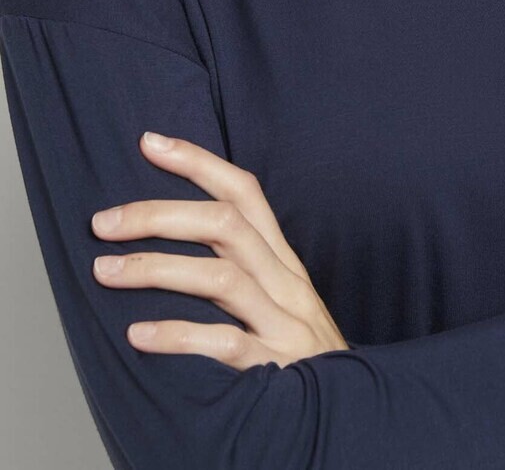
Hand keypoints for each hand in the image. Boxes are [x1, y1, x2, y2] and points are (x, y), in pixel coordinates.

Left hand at [90, 131, 349, 368]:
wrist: (348, 414)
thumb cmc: (299, 357)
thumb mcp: (278, 301)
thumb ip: (239, 270)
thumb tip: (168, 241)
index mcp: (283, 261)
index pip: (245, 193)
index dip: (198, 163)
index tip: (150, 143)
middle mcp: (286, 283)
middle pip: (226, 225)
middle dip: (160, 215)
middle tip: (103, 222)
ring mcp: (286, 324)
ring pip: (222, 277)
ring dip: (157, 269)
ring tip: (105, 271)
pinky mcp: (278, 367)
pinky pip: (226, 344)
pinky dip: (179, 335)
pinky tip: (138, 335)